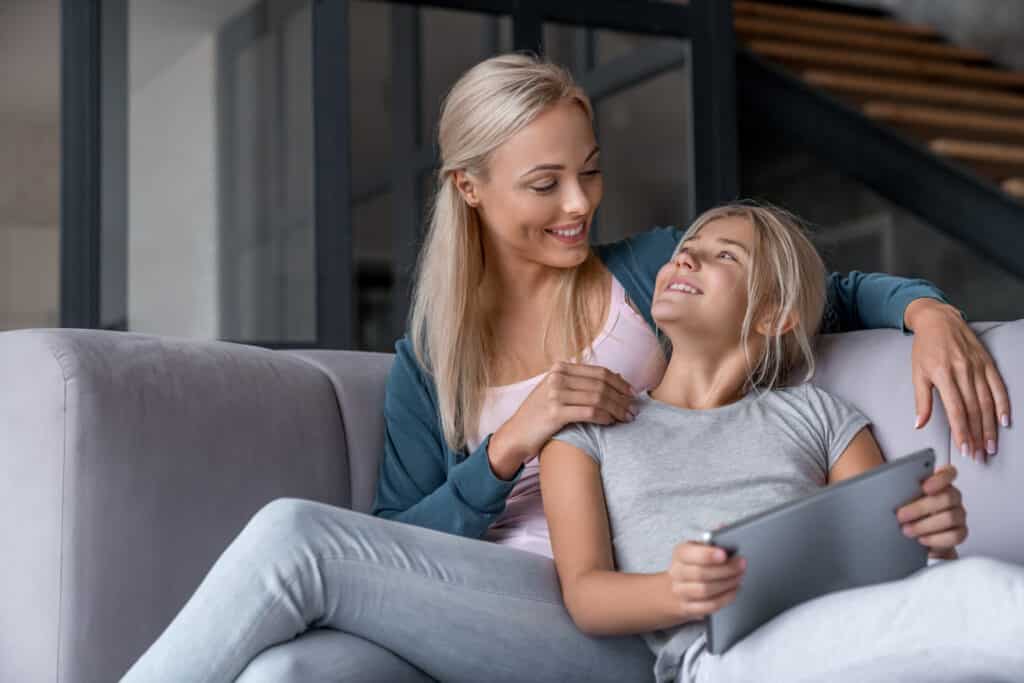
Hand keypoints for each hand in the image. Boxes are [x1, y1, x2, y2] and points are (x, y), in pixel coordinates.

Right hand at [488, 362, 635, 478]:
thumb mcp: (556, 392)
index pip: (599, 372)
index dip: (620, 382)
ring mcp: (555, 394)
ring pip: (599, 398)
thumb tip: (616, 379)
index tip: (632, 394)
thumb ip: (579, 384)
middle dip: (622, 397)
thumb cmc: (539, 415)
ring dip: (617, 408)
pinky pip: (589, 412)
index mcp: (560, 369)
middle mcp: (557, 377)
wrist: (515, 434)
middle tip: (634, 409)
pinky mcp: (555, 412)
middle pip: (601, 384)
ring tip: (627, 417)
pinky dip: (604, 417)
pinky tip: (611, 422)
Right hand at [666, 541, 745, 622]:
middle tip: (741, 565)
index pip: (690, 554)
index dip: (707, 555)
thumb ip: (713, 538)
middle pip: (700, 574)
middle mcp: (677, 572)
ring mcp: (681, 591)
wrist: (677, 587)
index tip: (724, 554)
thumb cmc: (695, 564)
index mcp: (680, 553)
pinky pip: (708, 606)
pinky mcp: (688, 607)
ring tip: (739, 577)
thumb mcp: (700, 547)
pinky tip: (733, 591)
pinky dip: (724, 599)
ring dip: (726, 584)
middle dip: (725, 570)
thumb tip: (724, 526)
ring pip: (704, 591)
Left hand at [896, 464, 967, 558]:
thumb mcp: (899, 497)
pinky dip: (936, 539)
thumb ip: (900, 489)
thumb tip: (890, 488)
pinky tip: (921, 539)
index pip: (949, 473)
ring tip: (906, 530)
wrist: (911, 533)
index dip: (940, 479)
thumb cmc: (905, 510)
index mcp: (939, 482)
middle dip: (921, 508)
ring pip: (950, 518)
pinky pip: (955, 536)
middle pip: (947, 498)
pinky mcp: (960, 532)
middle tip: (901, 515)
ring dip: (925, 525)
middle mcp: (952, 497)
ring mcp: (958, 514)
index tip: (924, 487)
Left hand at [905, 299, 1010, 462]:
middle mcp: (963, 371)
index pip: (956, 410)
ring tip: (991, 446)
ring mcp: (977, 366)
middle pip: (974, 410)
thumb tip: (919, 425)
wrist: (938, 320)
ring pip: (987, 402)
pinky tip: (1005, 421)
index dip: (961, 432)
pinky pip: (998, 387)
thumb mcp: (917, 373)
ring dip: (990, 426)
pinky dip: (1003, 405)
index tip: (965, 449)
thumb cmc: (924, 348)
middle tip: (980, 455)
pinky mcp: (987, 362)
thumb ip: (921, 401)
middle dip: (977, 435)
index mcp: (943, 375)